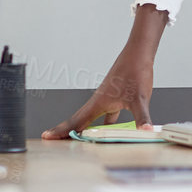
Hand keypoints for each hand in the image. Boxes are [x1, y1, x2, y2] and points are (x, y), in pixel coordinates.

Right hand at [42, 7, 164, 138]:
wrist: (138, 53)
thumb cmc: (135, 71)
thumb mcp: (139, 98)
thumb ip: (142, 116)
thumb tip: (145, 130)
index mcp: (98, 103)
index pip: (76, 121)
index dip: (61, 131)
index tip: (47, 136)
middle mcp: (99, 101)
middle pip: (78, 119)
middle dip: (65, 130)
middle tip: (51, 138)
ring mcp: (107, 99)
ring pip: (92, 117)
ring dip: (84, 127)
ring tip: (78, 137)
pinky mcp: (117, 97)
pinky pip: (107, 115)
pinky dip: (105, 124)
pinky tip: (111, 130)